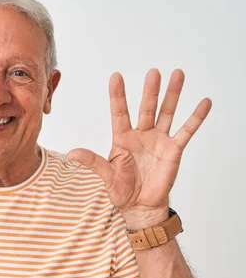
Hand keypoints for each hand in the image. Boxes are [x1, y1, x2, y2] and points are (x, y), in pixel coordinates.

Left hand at [67, 69, 211, 228]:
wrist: (140, 205)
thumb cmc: (122, 190)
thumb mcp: (106, 175)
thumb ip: (92, 162)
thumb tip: (72, 153)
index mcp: (122, 139)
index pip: (120, 112)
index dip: (117, 95)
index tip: (116, 76)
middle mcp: (141, 135)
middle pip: (146, 108)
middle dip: (150, 91)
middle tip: (153, 72)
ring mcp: (158, 140)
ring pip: (166, 113)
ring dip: (173, 95)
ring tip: (178, 74)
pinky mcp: (173, 149)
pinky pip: (186, 131)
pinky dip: (196, 117)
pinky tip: (204, 103)